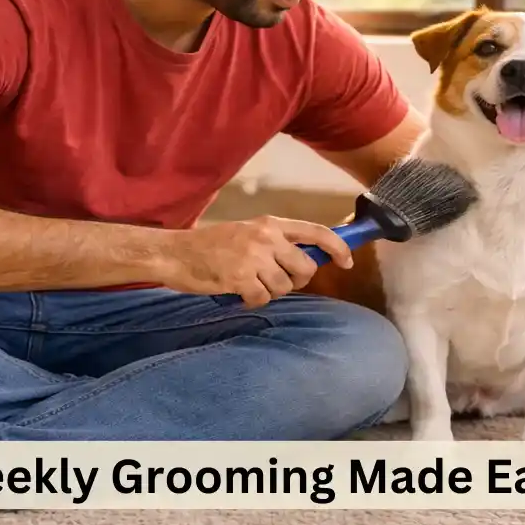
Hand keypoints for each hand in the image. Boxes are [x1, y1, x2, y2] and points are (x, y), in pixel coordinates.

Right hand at [158, 216, 353, 307]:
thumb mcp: (247, 233)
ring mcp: (253, 257)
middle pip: (305, 268)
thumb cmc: (210, 246)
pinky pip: (262, 299)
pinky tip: (236, 290)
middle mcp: (266, 237)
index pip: (316, 232)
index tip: (349, 261)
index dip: (338, 247)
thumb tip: (309, 261)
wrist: (175, 253)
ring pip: (284, 287)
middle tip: (274, 280)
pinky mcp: (240, 278)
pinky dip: (251, 300)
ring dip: (269, 291)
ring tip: (247, 282)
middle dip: (296, 281)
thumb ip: (276, 243)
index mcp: (269, 224)